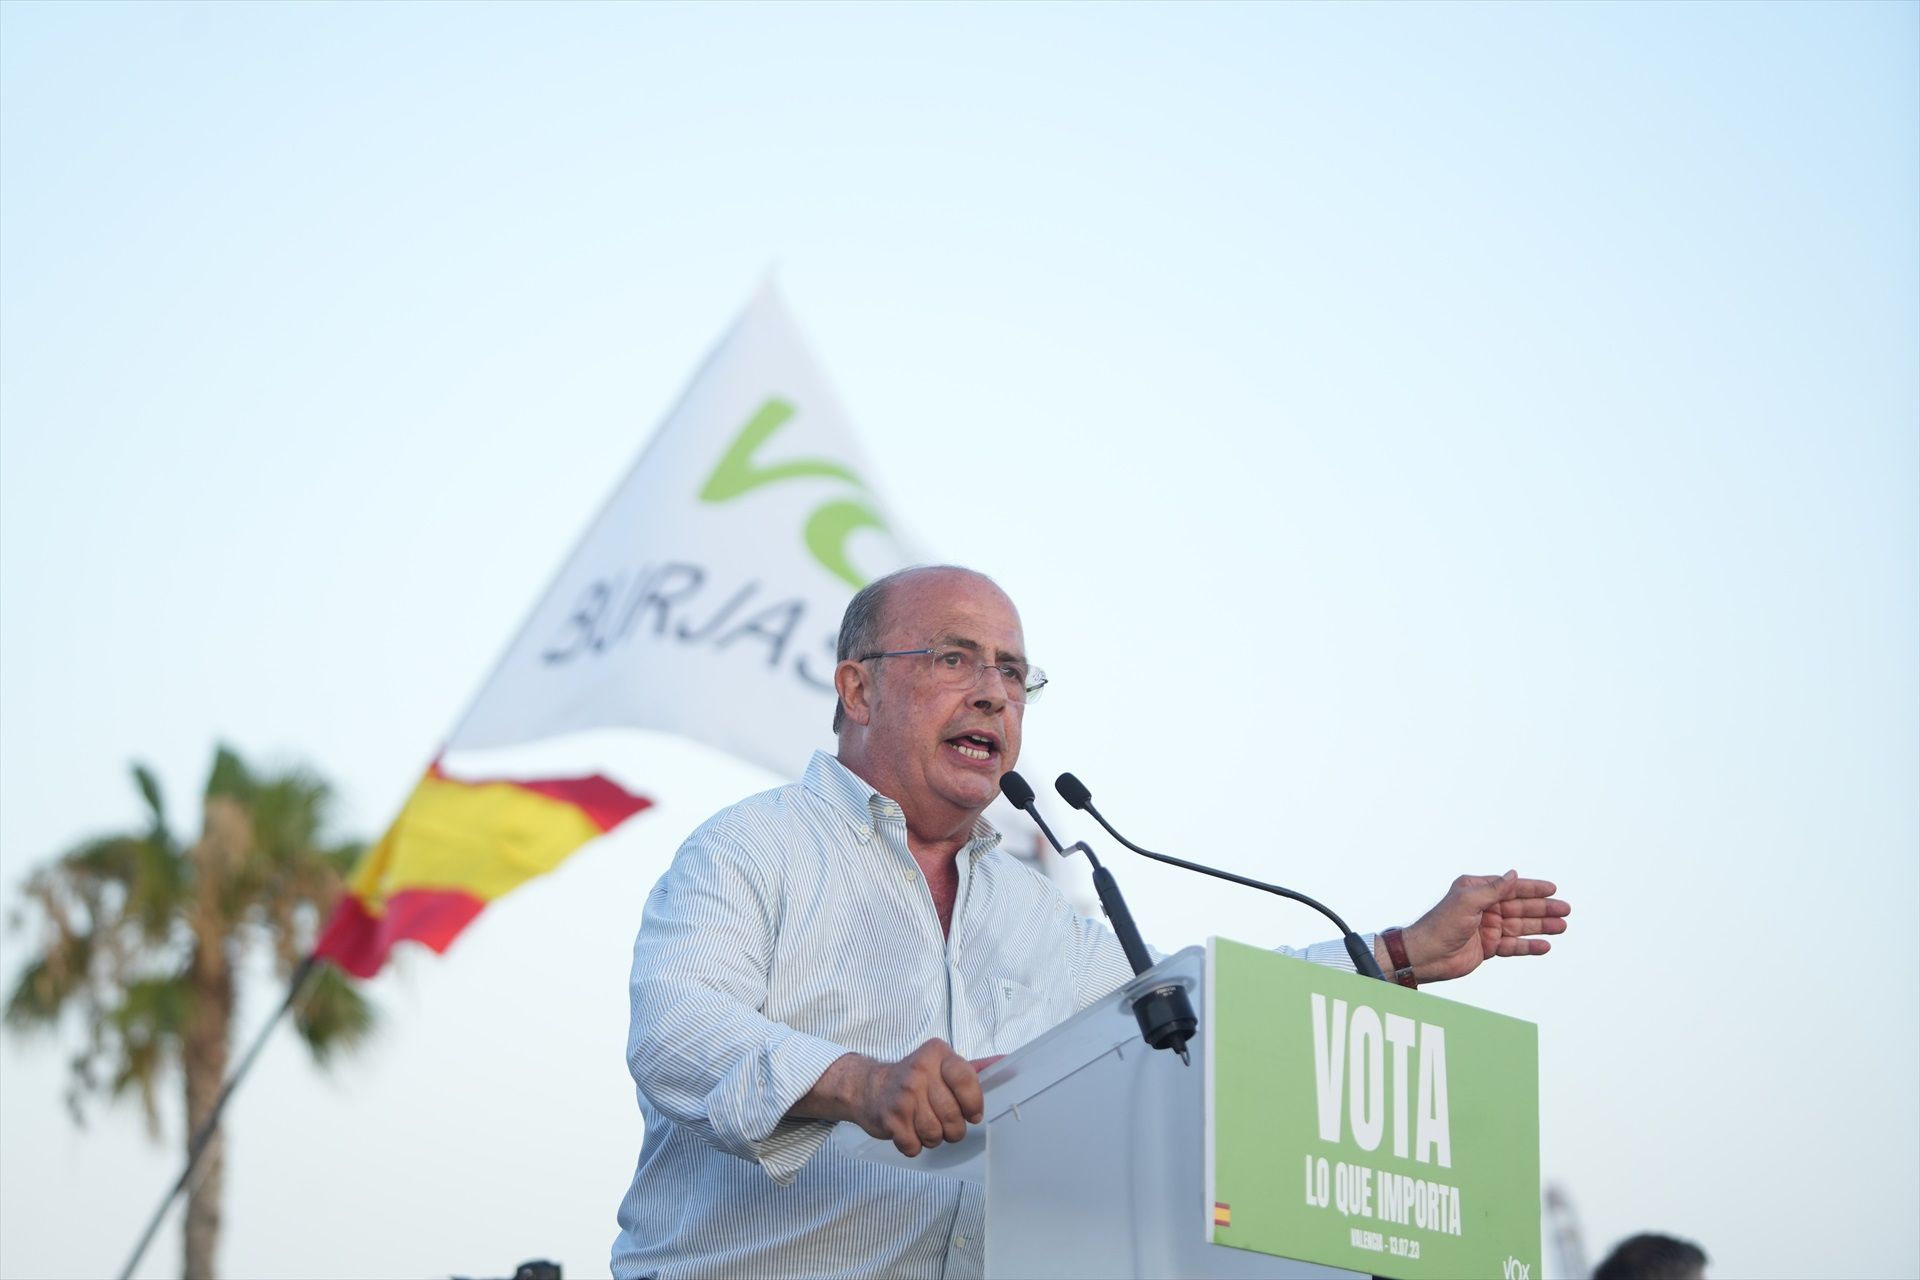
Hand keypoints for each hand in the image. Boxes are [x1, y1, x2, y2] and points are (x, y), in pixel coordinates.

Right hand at [850, 1038, 986, 1156]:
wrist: (868, 1087)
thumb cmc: (913, 1079)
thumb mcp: (941, 1065)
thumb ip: (973, 1068)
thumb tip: (1008, 1062)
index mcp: (937, 1054)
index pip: (966, 1080)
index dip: (973, 1104)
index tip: (972, 1113)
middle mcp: (919, 1070)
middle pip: (953, 1116)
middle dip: (953, 1129)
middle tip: (945, 1122)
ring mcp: (903, 1095)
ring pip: (935, 1134)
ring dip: (933, 1138)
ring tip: (925, 1125)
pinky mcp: (890, 1118)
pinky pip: (914, 1146)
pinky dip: (914, 1145)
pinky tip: (908, 1130)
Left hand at [1400, 870, 1569, 983]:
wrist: (1426, 955)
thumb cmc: (1440, 924)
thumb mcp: (1467, 901)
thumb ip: (1493, 889)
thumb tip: (1513, 874)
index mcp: (1476, 891)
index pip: (1510, 887)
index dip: (1532, 888)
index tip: (1552, 888)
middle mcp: (1483, 908)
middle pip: (1519, 907)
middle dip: (1543, 908)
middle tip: (1565, 909)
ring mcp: (1487, 928)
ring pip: (1520, 926)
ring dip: (1541, 926)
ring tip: (1562, 926)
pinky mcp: (1488, 947)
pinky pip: (1513, 945)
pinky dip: (1529, 945)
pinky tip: (1545, 945)